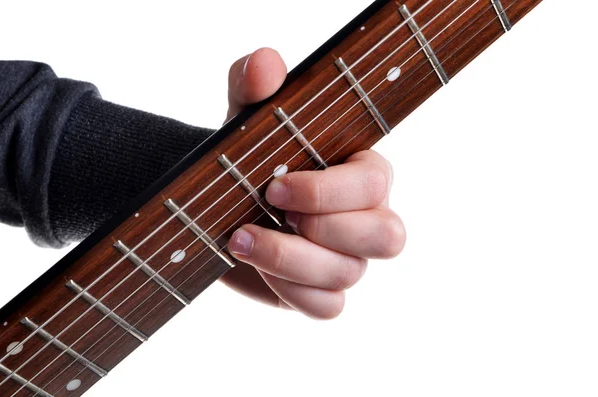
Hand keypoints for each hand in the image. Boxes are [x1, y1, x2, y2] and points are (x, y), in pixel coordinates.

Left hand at [220, 48, 405, 318]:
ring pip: (352, 274)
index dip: (329, 191)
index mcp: (362, 171)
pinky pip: (328, 307)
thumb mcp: (245, 118)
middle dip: (324, 227)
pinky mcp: (322, 291)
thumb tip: (266, 62)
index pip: (377, 183)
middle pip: (388, 237)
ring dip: (292, 260)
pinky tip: (257, 267)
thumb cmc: (247, 157)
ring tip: (240, 239)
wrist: (221, 204)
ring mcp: (348, 259)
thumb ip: (255, 86)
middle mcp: (367, 218)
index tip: (274, 185)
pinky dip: (292, 292)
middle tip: (268, 209)